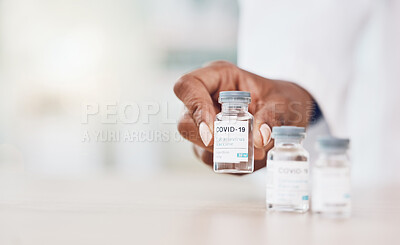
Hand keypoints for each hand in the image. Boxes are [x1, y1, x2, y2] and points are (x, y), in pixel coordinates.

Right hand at [174, 61, 312, 170]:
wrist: (287, 116)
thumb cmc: (281, 100)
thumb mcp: (283, 103)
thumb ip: (272, 117)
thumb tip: (260, 138)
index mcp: (217, 77)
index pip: (187, 86)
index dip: (194, 107)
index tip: (211, 131)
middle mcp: (204, 99)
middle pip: (185, 122)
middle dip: (210, 140)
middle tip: (240, 146)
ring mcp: (203, 124)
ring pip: (197, 144)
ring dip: (225, 153)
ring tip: (257, 151)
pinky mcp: (209, 145)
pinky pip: (211, 159)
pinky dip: (232, 160)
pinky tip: (251, 155)